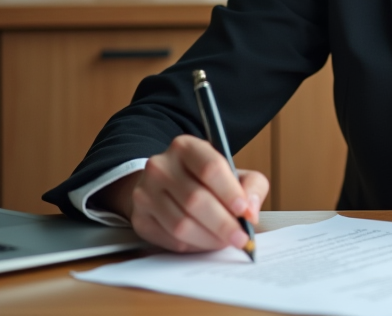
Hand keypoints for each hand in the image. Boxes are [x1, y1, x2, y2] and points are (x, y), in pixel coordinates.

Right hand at [95, 135, 269, 253]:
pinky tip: (205, 242)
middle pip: (195, 199)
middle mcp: (160, 166)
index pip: (209, 167)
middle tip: (241, 238)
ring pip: (181, 223)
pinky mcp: (139, 218)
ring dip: (209, 238)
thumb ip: (252, 186)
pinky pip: (169, 239)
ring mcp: (145, 192)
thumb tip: (251, 212)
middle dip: (223, 224)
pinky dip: (192, 245)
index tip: (245, 211)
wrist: (169, 187)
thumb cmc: (209, 181)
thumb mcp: (235, 173)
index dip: (229, 192)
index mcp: (186, 147)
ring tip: (226, 242)